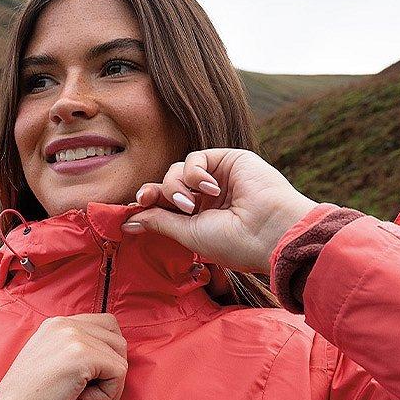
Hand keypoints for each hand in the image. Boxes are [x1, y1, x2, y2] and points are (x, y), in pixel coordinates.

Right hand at [0, 313, 127, 399]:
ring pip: (121, 360)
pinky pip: (119, 374)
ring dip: (111, 388)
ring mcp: (73, 337)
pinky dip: (108, 397)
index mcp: (57, 324)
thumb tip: (113, 360)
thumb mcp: (50, 362)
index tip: (89, 382)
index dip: (107, 357)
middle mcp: (65, 324)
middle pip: (118, 341)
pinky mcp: (82, 356)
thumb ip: (75, 352)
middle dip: (113, 373)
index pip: (106, 326)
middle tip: (90, 397)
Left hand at [121, 148, 318, 273]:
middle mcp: (208, 198)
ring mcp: (218, 178)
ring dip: (176, 186)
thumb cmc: (234, 242)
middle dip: (155, 191)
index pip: (165, 203)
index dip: (148, 201)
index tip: (135, 206)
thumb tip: (128, 220)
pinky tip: (210, 188)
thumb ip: (159, 221)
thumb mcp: (188, 234)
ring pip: (178, 170)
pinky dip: (194, 172)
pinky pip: (196, 158)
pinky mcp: (229, 160)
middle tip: (148, 199)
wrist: (271, 232)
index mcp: (200, 218)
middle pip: (168, 184)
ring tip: (190, 204)